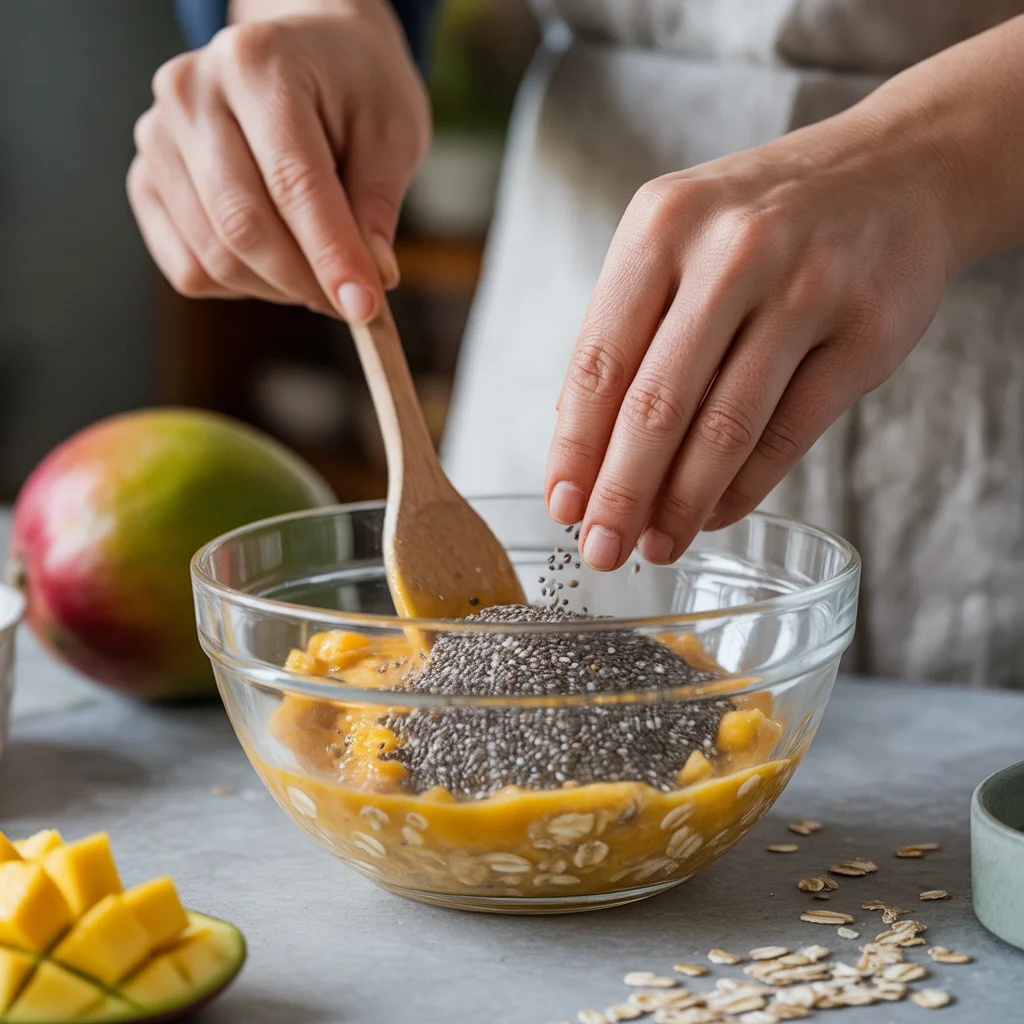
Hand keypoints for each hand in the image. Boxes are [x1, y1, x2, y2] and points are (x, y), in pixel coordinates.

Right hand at [127, 1, 429, 320]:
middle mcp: (191, 94)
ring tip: (320, 269)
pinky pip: (189, 268)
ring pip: (215, 258)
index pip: (292, 183)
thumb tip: (369, 282)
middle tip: (354, 302)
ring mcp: (157, 139)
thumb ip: (377, 205)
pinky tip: (277, 260)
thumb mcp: (392, 130)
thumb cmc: (355, 88)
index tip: (365, 307)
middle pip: (243, 226)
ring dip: (278, 288)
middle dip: (306, 282)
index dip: (331, 256)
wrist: (309, 58)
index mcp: (256, 64)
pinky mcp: (147, 183)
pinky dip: (241, 284)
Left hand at [546, 111, 960, 569]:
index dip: (575, 447)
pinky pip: (791, 432)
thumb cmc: (762, 221)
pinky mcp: (868, 333)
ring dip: (683, 504)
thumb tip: (580, 448)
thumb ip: (628, 331)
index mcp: (662, 225)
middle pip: (657, 402)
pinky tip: (714, 514)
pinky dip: (745, 487)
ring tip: (656, 546)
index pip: (600, 360)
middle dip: (621, 492)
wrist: (897, 169)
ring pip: (726, 426)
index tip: (562, 508)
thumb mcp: (677, 241)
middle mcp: (732, 250)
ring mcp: (808, 288)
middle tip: (600, 551)